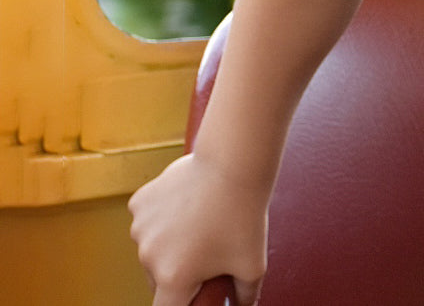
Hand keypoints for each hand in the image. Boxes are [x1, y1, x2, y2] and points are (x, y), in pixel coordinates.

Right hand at [129, 152, 268, 305]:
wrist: (234, 163)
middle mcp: (149, 256)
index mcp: (173, 277)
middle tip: (206, 249)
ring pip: (152, 246)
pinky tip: (186, 202)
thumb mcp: (253, 264)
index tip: (195, 295)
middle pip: (158, 278)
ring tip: (200, 220)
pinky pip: (147, 218)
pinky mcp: (139, 202)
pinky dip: (161, 215)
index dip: (183, 305)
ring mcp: (141, 227)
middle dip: (178, 271)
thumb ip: (246, 297)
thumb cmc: (244, 213)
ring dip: (169, 241)